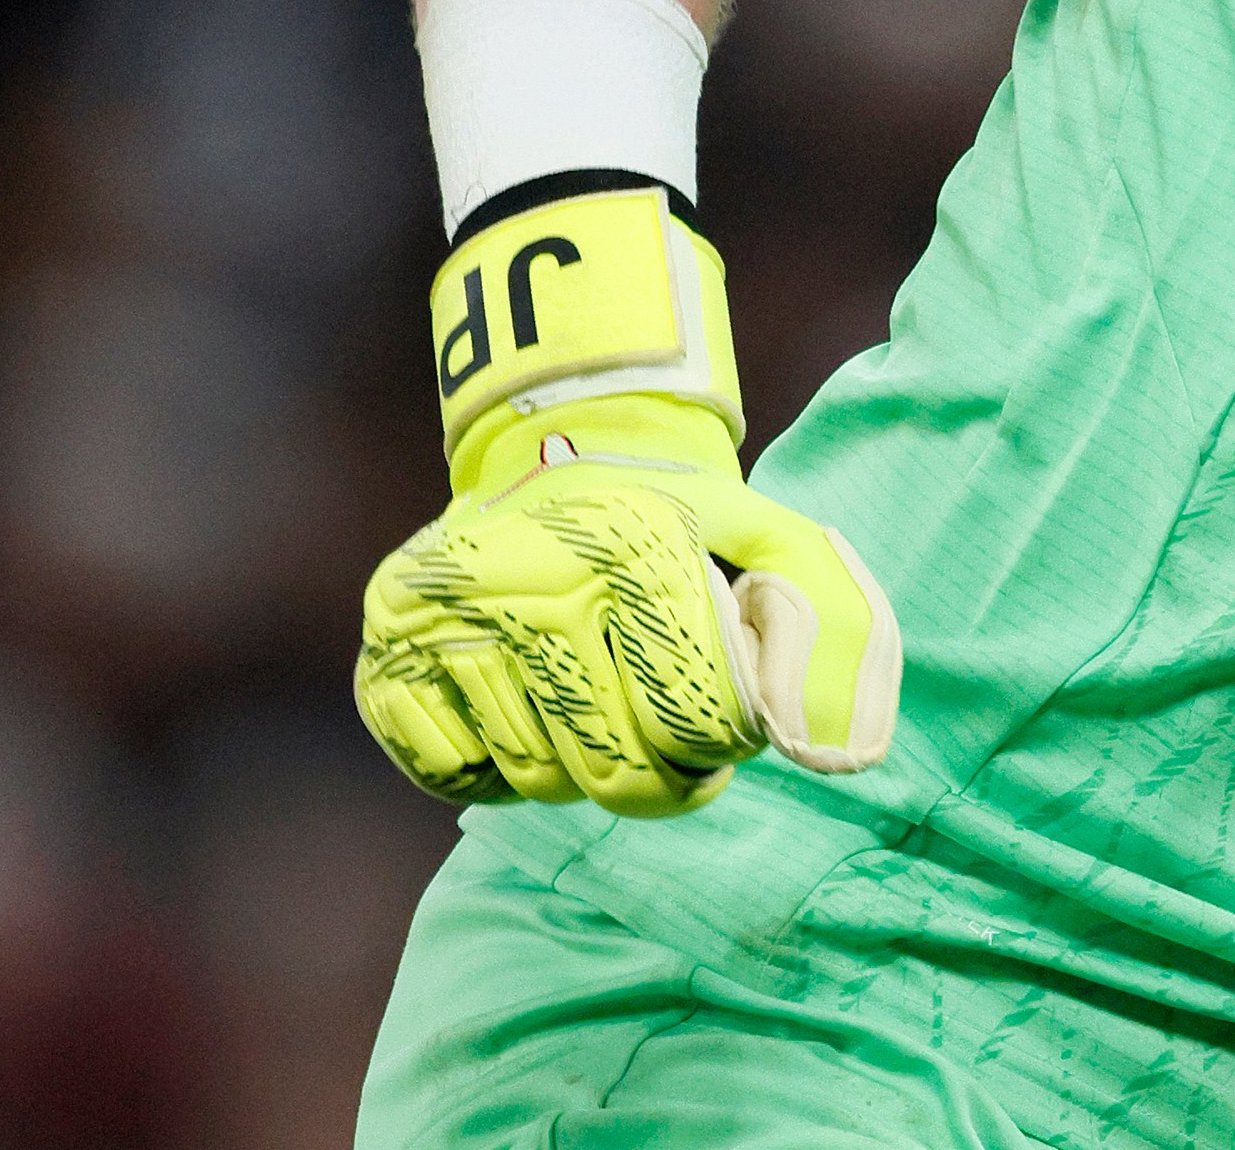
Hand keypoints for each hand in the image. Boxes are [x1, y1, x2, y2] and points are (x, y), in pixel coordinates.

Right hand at [355, 186, 898, 817]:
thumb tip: (852, 754)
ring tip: (595, 696)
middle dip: (660, 769)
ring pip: (537, 780)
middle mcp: (525, 573)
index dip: (725, 738)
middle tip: (663, 725)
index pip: (700, 722)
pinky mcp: (382, 658)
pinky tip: (522, 700)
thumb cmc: (682, 520)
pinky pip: (454, 777)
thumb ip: (835, 625)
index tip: (722, 705)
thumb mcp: (772, 538)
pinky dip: (496, 764)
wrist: (558, 455)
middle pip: (616, 771)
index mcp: (633, 543)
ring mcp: (442, 618)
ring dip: (579, 763)